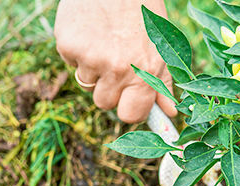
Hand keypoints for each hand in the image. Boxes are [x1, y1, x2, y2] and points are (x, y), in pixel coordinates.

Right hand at [54, 0, 176, 122]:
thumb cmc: (143, 15)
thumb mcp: (161, 47)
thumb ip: (163, 82)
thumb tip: (170, 113)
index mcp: (145, 73)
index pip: (130, 115)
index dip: (129, 109)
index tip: (129, 100)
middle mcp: (118, 69)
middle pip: (104, 104)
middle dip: (109, 90)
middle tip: (117, 63)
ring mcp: (91, 59)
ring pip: (87, 84)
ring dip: (94, 70)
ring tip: (105, 42)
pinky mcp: (69, 46)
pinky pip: (71, 63)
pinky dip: (79, 51)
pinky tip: (91, 32)